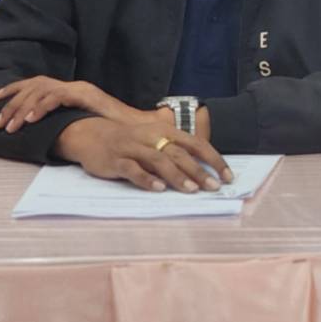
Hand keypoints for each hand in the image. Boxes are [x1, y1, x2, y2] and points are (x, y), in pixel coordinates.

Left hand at [0, 77, 141, 132]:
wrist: (131, 128)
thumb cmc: (106, 128)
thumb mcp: (78, 122)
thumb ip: (60, 120)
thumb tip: (37, 129)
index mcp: (68, 89)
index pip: (36, 82)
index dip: (13, 88)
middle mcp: (72, 85)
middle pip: (35, 87)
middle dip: (13, 104)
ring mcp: (78, 88)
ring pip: (42, 92)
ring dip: (23, 109)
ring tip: (11, 126)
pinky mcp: (84, 95)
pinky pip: (57, 97)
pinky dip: (42, 108)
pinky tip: (31, 120)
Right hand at [55, 117, 232, 192]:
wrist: (92, 135)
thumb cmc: (131, 141)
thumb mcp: (155, 139)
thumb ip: (175, 152)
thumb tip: (203, 170)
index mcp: (166, 131)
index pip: (196, 144)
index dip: (213, 159)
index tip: (228, 176)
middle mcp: (152, 138)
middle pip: (180, 154)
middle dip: (199, 171)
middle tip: (214, 187)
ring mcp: (134, 149)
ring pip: (159, 161)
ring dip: (177, 176)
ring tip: (192, 190)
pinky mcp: (116, 161)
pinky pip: (133, 170)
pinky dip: (147, 179)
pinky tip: (158, 189)